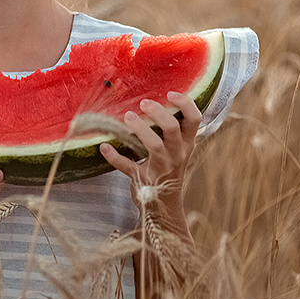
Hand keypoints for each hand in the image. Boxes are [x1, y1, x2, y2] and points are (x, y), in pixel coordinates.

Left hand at [100, 91, 200, 212]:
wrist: (165, 205)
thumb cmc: (168, 169)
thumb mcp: (177, 149)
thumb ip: (170, 129)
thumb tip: (151, 99)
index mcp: (187, 144)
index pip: (195, 120)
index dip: (185, 104)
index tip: (170, 93)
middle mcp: (178, 154)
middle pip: (173, 128)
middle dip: (158, 113)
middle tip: (144, 103)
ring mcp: (162, 168)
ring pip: (155, 146)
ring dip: (140, 130)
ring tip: (128, 117)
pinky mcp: (144, 180)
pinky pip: (128, 167)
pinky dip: (114, 157)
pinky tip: (104, 147)